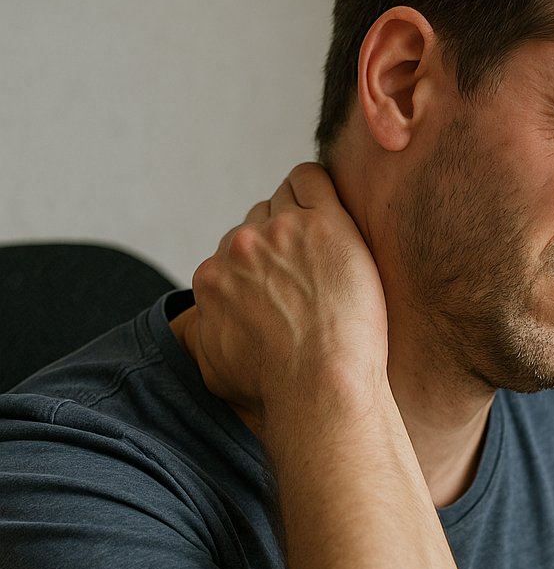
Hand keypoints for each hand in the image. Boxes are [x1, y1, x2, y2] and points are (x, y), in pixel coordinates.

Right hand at [188, 163, 387, 422]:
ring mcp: (281, 231)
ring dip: (302, 216)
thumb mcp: (215, 368)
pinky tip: (334, 214)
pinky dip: (319, 188)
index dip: (262, 264)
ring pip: (285, 198)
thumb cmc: (275, 389)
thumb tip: (207, 323)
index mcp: (213, 277)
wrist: (318, 389)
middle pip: (258, 222)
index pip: (233, 250)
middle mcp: (239, 247)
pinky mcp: (323, 223)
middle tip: (311, 273)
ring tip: (328, 252)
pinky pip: (311, 178)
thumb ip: (205, 334)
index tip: (285, 282)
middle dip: (281, 243)